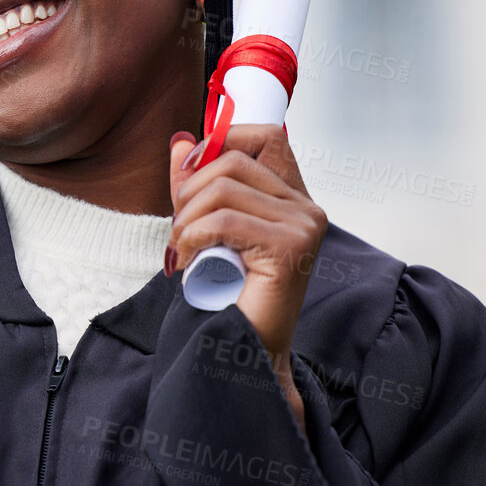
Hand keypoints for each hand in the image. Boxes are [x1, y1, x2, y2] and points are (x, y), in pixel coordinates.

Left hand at [166, 125, 326, 430]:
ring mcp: (304, 225)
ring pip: (223, 189)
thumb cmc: (225, 294)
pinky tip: (189, 263)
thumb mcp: (204, 227)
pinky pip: (224, 221)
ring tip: (182, 252)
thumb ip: (195, 184)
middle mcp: (306, 207)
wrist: (243, 349)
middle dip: (189, 191)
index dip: (220, 143)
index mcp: (291, 198)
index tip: (187, 177)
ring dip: (186, 221)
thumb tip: (181, 140)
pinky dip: (192, 239)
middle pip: (232, 160)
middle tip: (179, 232)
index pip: (265, 135)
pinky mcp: (291, 247)